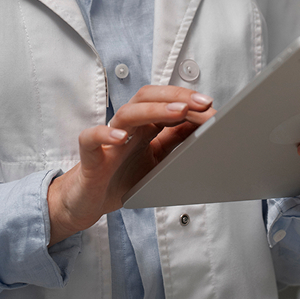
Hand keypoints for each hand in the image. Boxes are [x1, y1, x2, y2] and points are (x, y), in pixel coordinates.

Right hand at [47, 85, 214, 244]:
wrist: (89, 201)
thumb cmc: (121, 176)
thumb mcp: (156, 159)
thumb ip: (174, 140)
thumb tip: (200, 124)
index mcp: (143, 125)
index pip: (164, 101)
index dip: (187, 100)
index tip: (210, 105)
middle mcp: (126, 127)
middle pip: (147, 98)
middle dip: (176, 97)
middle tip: (202, 104)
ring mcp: (107, 140)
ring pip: (126, 114)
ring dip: (153, 110)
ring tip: (177, 112)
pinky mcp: (90, 156)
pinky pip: (91, 138)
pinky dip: (104, 134)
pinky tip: (121, 137)